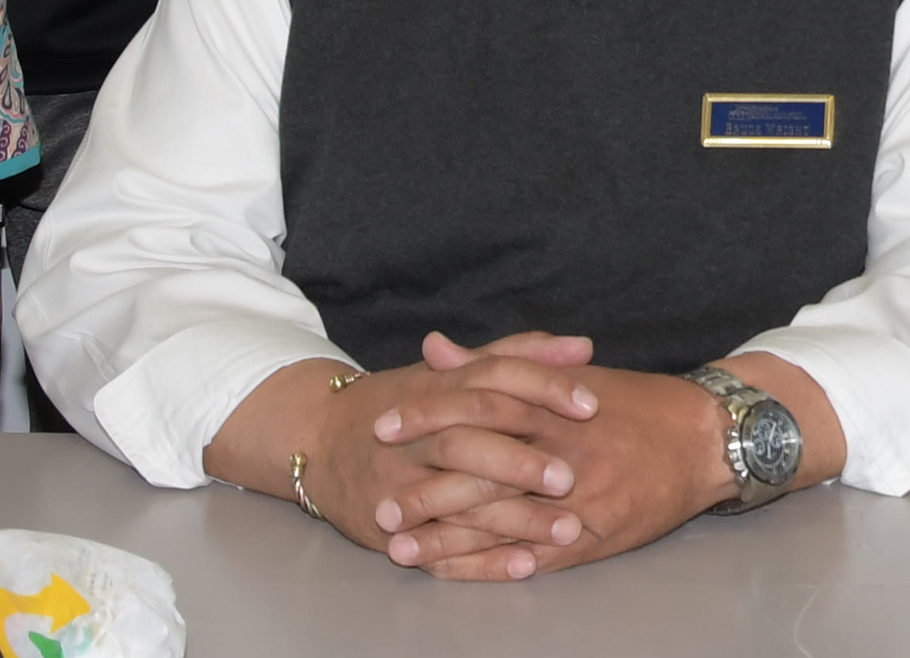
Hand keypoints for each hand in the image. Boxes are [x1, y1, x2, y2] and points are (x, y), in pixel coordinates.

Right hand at [215, 335, 598, 577]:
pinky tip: (527, 563)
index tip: (591, 404)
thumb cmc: (404, 404)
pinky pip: (439, 546)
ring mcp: (397, 482)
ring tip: (569, 530)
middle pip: (467, 443)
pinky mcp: (389, 525)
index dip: (542, 388)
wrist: (318, 439)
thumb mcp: (452, 373)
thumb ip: (519, 357)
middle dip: (521, 462)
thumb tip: (583, 346)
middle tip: (573, 476)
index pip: (491, 379)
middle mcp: (413, 434)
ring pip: (456, 500)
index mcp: (436, 388)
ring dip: (515, 519)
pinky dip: (485, 559)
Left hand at [368, 334, 733, 578]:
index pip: (480, 407)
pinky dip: (488, 568)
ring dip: (446, 539)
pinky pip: (530, 558)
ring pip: (501, 524)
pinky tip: (451, 572)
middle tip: (380, 502)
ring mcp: (579, 503)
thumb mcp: (570, 375)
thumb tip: (436, 348)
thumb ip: (498, 364)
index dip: (428, 417)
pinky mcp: (593, 539)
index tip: (384, 426)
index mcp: (556, 408)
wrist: (706, 441)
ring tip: (398, 548)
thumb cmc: (637, 404)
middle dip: (426, 490)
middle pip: (483, 473)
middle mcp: (565, 455)